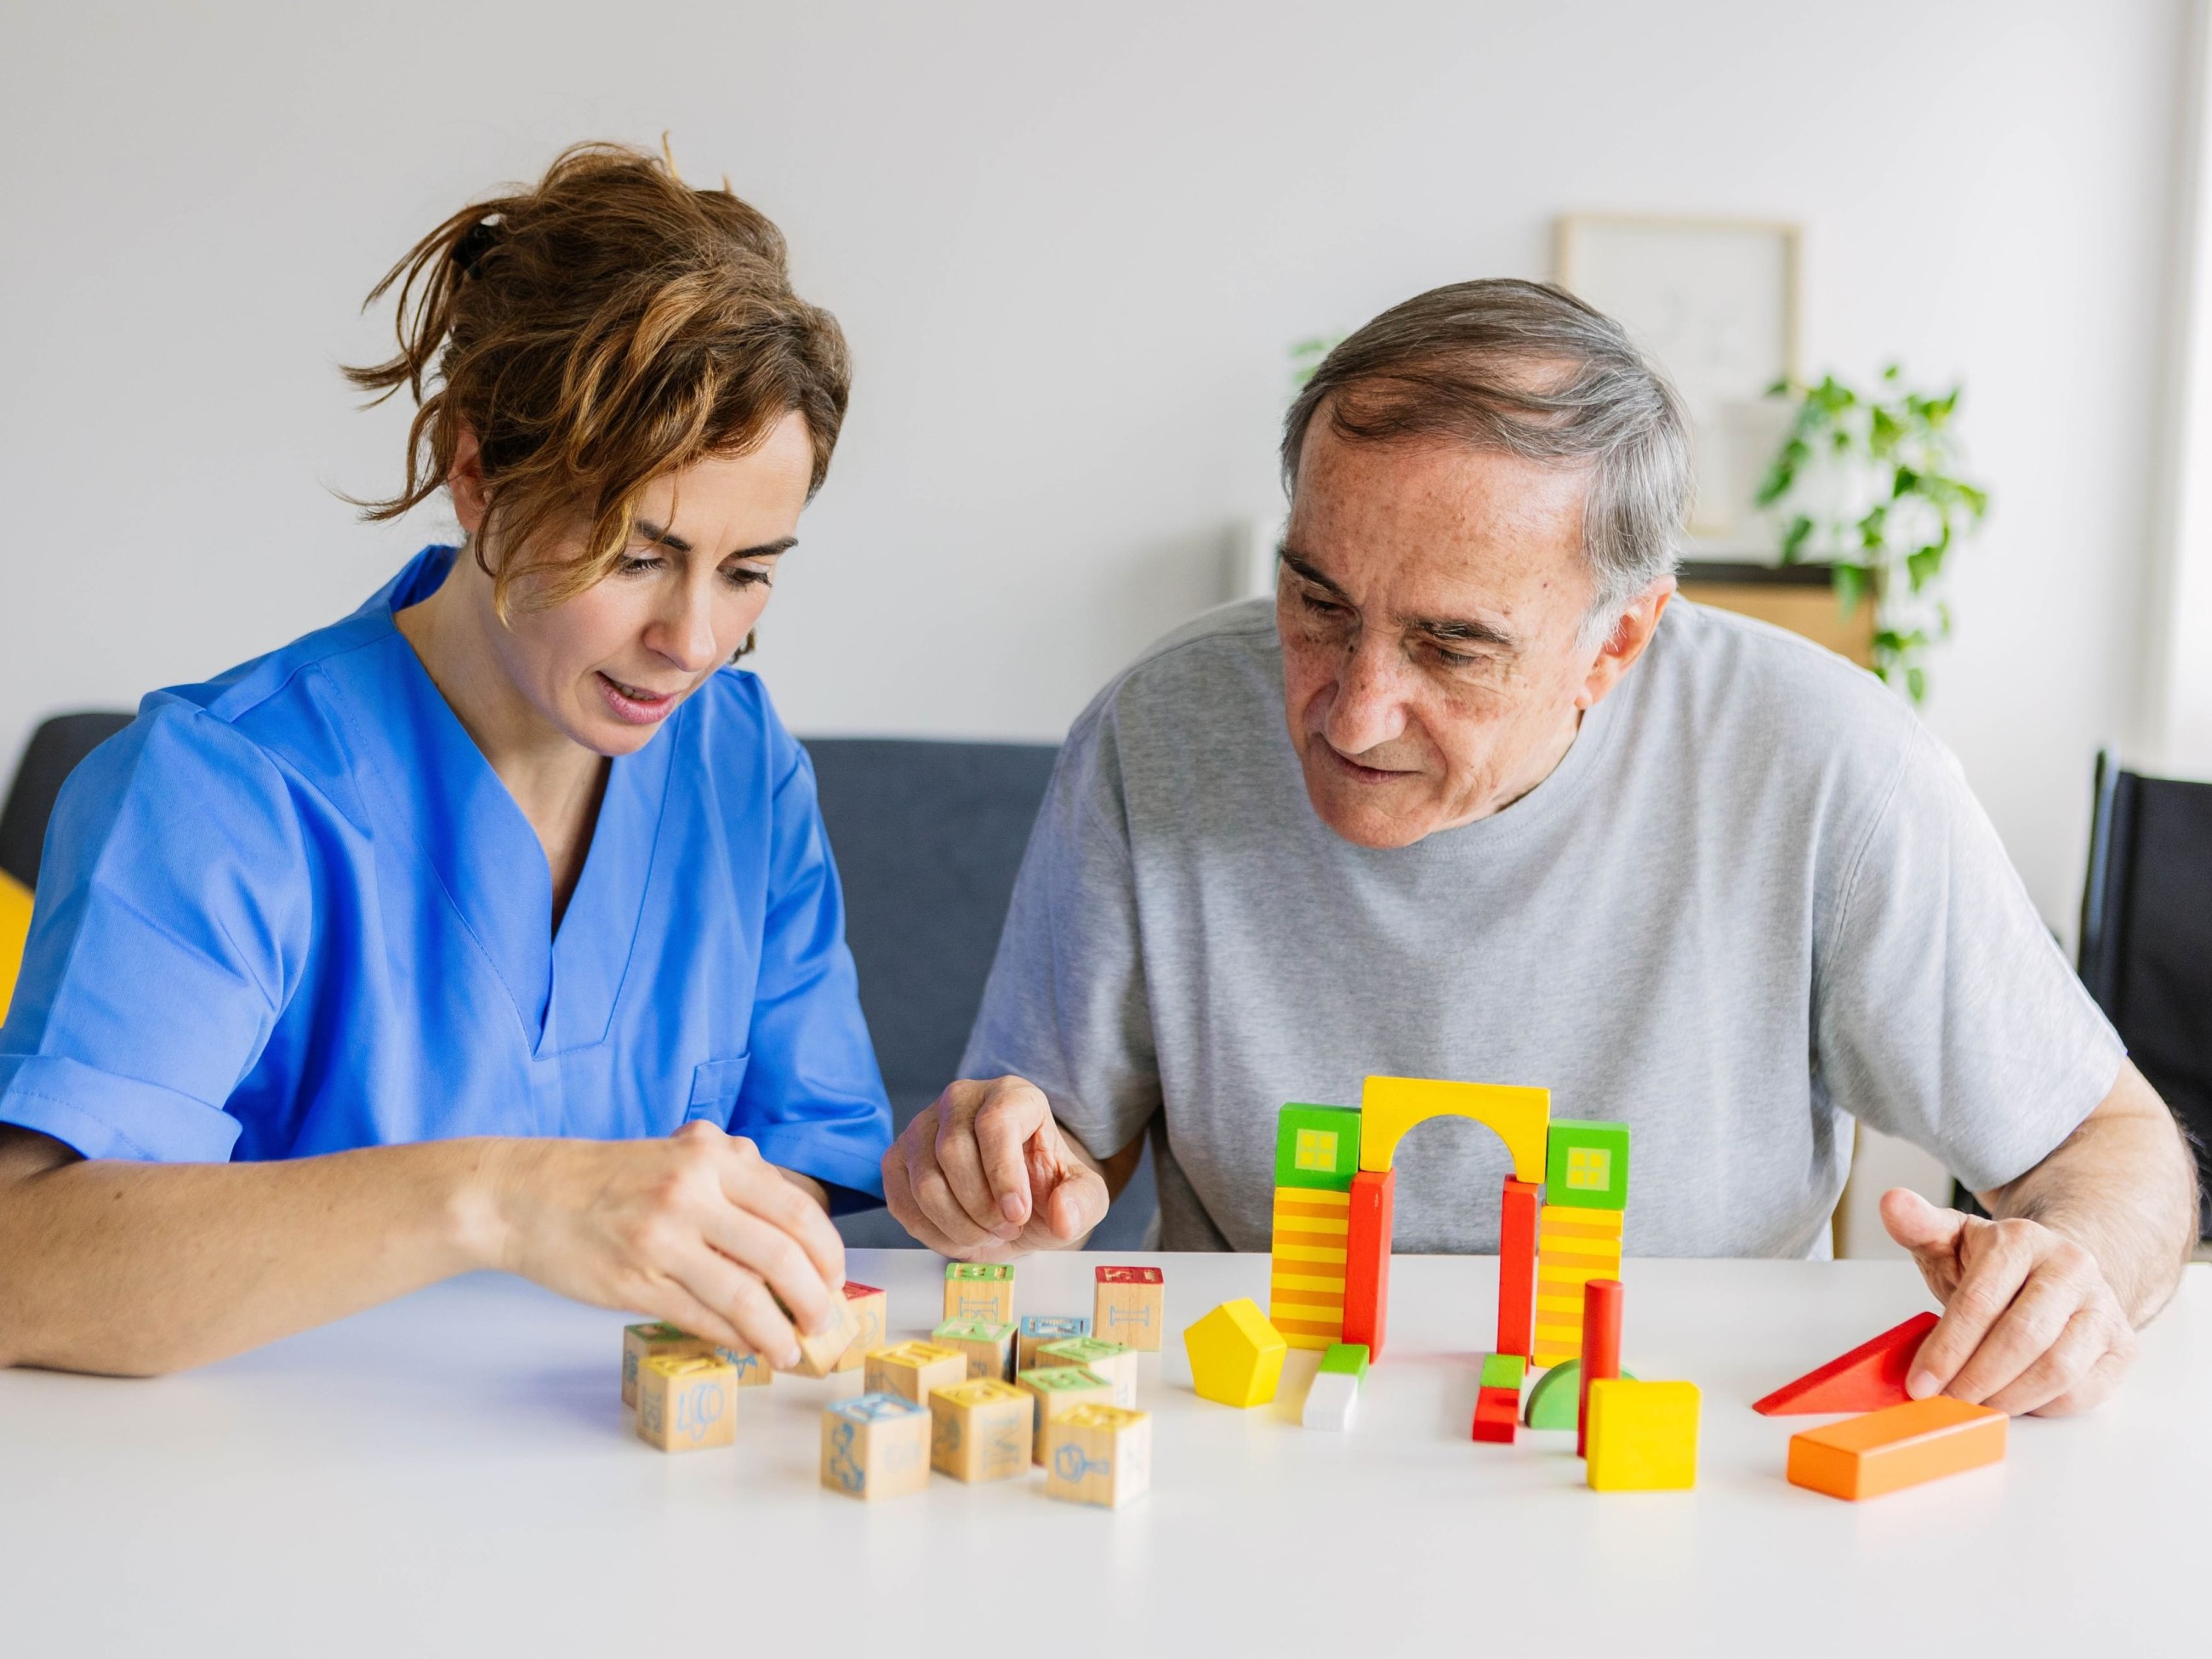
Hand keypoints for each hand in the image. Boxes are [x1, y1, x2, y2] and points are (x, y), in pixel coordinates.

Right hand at [486, 1122, 844, 1369]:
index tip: (835, 1278)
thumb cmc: (609, 1179)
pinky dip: (735, 1338)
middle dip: (814, 1298)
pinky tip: (747, 1346)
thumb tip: (794, 1235)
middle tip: (823, 1320)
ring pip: (747, 1297)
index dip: (828, 1252)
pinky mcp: (636, 1283)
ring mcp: (662, 1240)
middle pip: (783, 1256)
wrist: (526, 1195)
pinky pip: (704, 1319)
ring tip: (790, 1349)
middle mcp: (692, 1193)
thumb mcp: (680, 1156)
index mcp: (711, 1157)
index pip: (796, 1210)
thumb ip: (736, 1182)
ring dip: (778, 1332)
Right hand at [882, 1077, 1108, 1260]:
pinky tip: (960, 1235)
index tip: (1018, 1214)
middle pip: (953, 1152)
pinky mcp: (897, 1159)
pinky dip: (933, 1233)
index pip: (996, 1122)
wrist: (1011, 1202)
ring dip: (959, 1225)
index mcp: (1011, 1095)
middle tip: (1007, 1229)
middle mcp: (961, 1099)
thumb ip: (1082, 1203)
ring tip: (988, 1234)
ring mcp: (922, 1127)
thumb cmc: (1044, 1191)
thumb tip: (1064, 1215)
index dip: (1004, 1174)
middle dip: (981, 1208)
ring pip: (925, 1183)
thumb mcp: (1081, 1197)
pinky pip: (902, 1203)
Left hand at [1880, 1187, 2136, 1415]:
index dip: (1947, 1348)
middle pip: (2022, 1336)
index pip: (1980, 1300)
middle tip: (1947, 1401)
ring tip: (1976, 1405)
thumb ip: (1918, 1225)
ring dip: (2009, 1397)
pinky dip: (2044, 1405)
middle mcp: (2071, 1268)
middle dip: (1977, 1378)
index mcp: (2022, 1239)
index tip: (1920, 1383)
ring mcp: (2103, 1307)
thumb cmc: (1994, 1266)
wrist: (2056, 1273)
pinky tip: (2014, 1401)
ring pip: (2058, 1368)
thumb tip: (1892, 1203)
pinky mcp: (2122, 1345)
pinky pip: (2085, 1389)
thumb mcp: (1950, 1239)